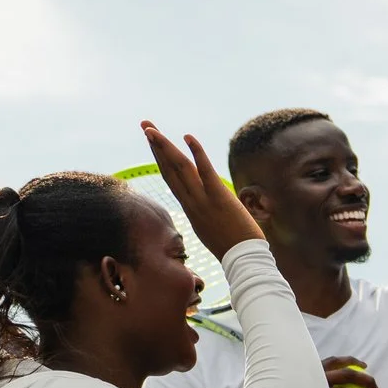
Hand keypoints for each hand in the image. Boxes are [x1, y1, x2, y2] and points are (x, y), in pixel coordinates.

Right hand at [139, 122, 262, 258]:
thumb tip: (204, 208)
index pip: (170, 179)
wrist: (243, 261)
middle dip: (156, 146)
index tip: (152, 142)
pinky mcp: (219, 198)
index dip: (159, 159)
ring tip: (152, 129)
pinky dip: (197, 153)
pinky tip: (188, 137)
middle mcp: (191, 203)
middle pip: (169, 169)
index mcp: (190, 209)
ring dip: (165, 146)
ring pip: (180, 169)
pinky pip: (205, 172)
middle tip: (145, 125)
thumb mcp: (210, 230)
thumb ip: (205, 215)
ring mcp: (203, 200)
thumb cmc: (232, 248)